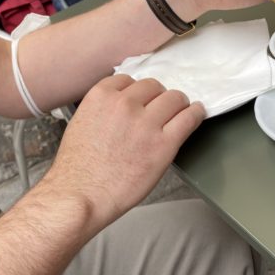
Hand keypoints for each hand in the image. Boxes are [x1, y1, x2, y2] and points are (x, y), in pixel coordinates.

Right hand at [40, 75, 203, 229]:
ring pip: (174, 98)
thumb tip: (121, 107)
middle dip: (156, 97)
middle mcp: (125, 104)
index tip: (142, 100)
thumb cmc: (78, 167)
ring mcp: (146, 123)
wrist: (82, 194)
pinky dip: (195, 114)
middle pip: (153, 86)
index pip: (128, 80)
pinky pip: (189, 118)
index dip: (137, 92)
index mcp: (101, 96)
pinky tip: (197, 113)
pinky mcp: (164, 144)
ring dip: (177, 104)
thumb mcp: (82, 122)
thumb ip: (103, 108)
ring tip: (180, 112)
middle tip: (159, 110)